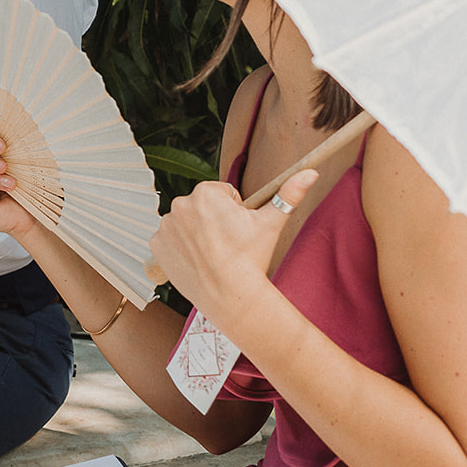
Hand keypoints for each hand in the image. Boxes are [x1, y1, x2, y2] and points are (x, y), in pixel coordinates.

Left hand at [149, 168, 320, 330]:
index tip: (237, 229)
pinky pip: (170, 239)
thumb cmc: (252, 258)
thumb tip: (310, 172)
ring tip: (212, 253)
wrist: (230, 295)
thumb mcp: (272, 223)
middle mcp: (179, 203)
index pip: (221, 194)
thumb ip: (290, 194)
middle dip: (213, 220)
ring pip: (186, 222)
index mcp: (205, 192)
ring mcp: (165, 225)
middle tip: (227, 243)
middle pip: (201, 206)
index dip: (233, 211)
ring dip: (196, 232)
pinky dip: (180, 247)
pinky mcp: (156, 244)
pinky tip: (196, 259)